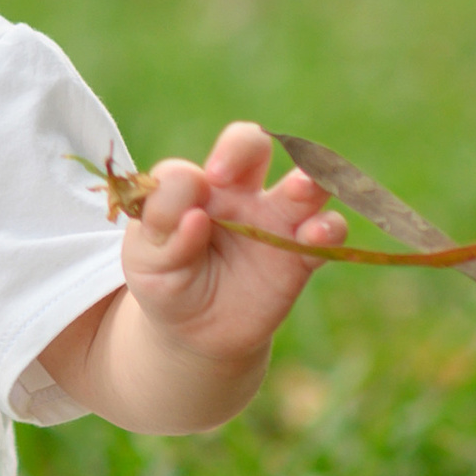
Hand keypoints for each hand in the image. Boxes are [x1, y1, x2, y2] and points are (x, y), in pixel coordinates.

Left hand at [123, 121, 344, 372]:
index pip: (186, 172)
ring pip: (302, 183)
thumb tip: (195, 216)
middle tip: (223, 176)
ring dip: (307, 179)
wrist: (197, 330)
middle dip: (243, 147)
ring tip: (299, 188)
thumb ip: (163, 233)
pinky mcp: (300, 255)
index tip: (181, 215)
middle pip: (250, 145)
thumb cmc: (165, 282)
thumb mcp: (147, 261)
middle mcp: (236, 195)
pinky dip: (328, 229)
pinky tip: (316, 235)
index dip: (181, 185)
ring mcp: (273, 221)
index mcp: (191, 192)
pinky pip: (326, 232)